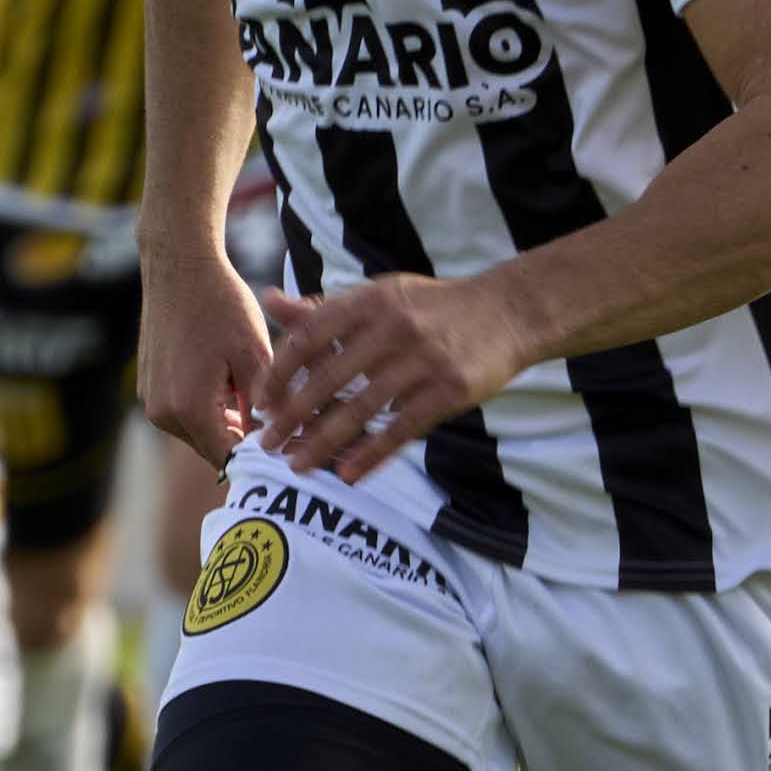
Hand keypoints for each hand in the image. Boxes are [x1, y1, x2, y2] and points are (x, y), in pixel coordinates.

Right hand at [135, 248, 274, 469]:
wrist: (178, 266)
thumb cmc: (221, 304)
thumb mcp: (254, 354)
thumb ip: (265, 405)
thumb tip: (279, 441)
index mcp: (189, 408)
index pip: (229, 458)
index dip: (260, 457)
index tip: (286, 447)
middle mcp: (163, 413)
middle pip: (212, 448)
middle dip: (243, 439)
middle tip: (276, 421)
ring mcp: (151, 401)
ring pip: (198, 431)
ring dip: (224, 421)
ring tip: (250, 393)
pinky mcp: (147, 388)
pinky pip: (183, 413)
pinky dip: (206, 406)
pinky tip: (225, 379)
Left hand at [258, 273, 533, 486]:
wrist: (509, 311)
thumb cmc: (433, 307)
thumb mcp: (380, 295)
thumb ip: (325, 308)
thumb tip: (270, 301)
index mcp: (371, 300)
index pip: (310, 337)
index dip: (281, 372)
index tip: (262, 402)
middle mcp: (394, 327)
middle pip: (329, 378)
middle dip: (292, 415)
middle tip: (267, 443)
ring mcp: (423, 360)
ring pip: (361, 409)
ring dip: (323, 442)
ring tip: (297, 466)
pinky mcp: (449, 390)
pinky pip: (402, 429)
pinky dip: (372, 455)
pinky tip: (347, 474)